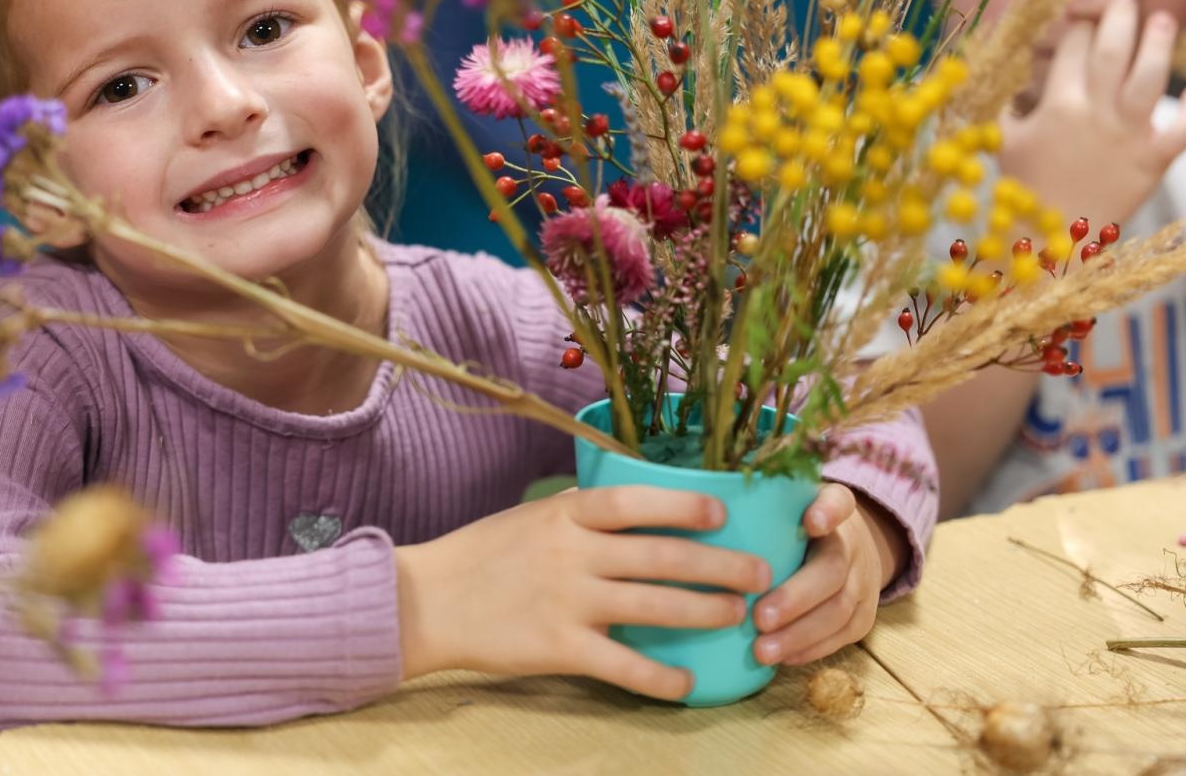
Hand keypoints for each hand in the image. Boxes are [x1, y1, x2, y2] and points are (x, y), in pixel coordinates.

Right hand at [396, 486, 770, 700]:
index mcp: (565, 512)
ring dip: (704, 611)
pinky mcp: (559, 647)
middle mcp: (572, 552)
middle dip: (719, 565)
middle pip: (661, 556)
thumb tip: (635, 508)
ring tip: (735, 615)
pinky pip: (622, 666)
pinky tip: (686, 683)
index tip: (723, 512)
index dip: (683, 506)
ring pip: (653, 606)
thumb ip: (581, 514)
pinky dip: (660, 678)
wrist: (427, 600)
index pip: (635, 501)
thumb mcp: (532, 515)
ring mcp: (567, 600)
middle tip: (758, 573)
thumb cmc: (482, 553)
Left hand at [751, 484, 899, 665]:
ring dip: (800, 634)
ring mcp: (862, 581)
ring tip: (763, 650)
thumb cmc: (792, 527)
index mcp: (832, 508)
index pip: (839, 501)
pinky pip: (843, 636)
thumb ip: (753, 506)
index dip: (829, 511)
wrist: (847, 551)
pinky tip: (783, 659)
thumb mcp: (781, 507)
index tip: (811, 522)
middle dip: (796, 597)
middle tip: (760, 618)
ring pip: (839, 610)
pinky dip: (812, 649)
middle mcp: (852, 543)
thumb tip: (696, 517)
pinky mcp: (864, 615)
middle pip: (832, 569)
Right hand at [1000, 0, 1185, 226]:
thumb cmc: (1021, 189)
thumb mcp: (1003, 141)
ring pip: (1149, 80)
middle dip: (1120, 18)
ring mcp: (1127, 136)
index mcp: (1058, 106)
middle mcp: (1095, 114)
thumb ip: (1006, 106)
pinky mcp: (1151, 161)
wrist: (1047, 239)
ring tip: (1162, 20)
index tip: (1082, 16)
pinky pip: (1183, 132)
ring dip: (1157, 45)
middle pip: (1113, 52)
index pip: (1071, 51)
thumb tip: (1005, 78)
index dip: (1078, 28)